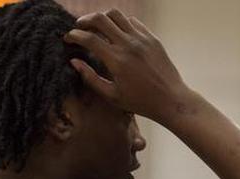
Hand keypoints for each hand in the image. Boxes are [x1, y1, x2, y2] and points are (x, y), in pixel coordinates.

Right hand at [63, 9, 191, 121]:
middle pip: (100, 19)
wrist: (171, 100)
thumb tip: (74, 62)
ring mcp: (142, 39)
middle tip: (79, 28)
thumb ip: (90, 78)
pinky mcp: (152, 38)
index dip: (74, 36)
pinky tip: (117, 33)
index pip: (89, 38)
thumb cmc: (141, 102)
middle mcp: (129, 45)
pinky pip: (132, 22)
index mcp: (116, 60)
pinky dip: (121, 23)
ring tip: (97, 27)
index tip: (68, 39)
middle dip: (85, 20)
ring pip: (116, 15)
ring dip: (103, 17)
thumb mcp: (112, 96)